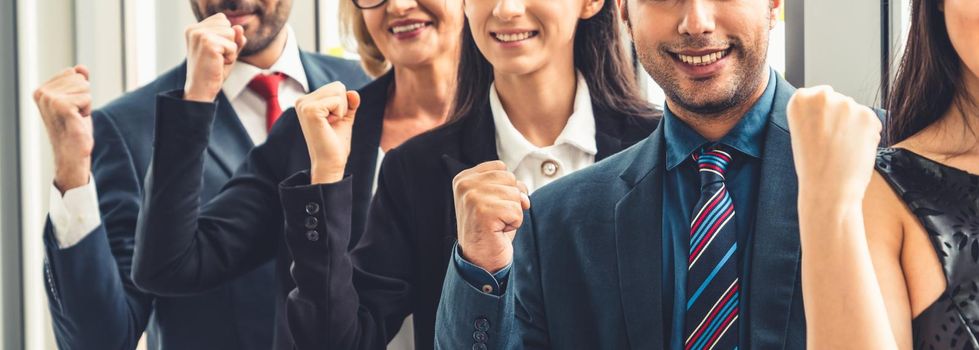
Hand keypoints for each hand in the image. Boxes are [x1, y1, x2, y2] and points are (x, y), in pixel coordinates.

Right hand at [33, 65, 93, 192]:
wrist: (72, 153)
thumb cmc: (74, 128)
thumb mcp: (77, 100)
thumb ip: (78, 82)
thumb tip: (81, 67)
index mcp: (41, 90)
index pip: (72, 73)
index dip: (79, 91)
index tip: (71, 108)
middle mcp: (42, 93)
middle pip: (79, 78)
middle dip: (84, 97)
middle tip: (75, 115)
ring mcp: (50, 99)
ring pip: (85, 87)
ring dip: (86, 104)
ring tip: (75, 118)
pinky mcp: (62, 106)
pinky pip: (87, 97)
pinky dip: (88, 110)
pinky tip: (77, 121)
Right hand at [183, 13, 245, 101]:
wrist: (201, 91)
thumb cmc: (213, 72)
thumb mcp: (226, 52)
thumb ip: (234, 39)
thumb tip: (239, 28)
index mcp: (194, 29)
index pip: (222, 19)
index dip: (225, 38)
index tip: (213, 52)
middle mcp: (194, 29)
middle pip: (228, 25)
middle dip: (229, 44)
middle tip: (215, 59)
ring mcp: (200, 35)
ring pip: (232, 33)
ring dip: (230, 51)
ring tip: (216, 61)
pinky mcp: (208, 43)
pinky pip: (233, 45)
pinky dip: (230, 57)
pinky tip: (218, 64)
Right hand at [296, 82, 360, 183]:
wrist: (330, 163)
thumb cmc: (335, 143)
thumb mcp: (344, 118)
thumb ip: (349, 103)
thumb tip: (353, 92)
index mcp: (306, 101)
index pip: (336, 87)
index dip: (343, 105)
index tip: (332, 122)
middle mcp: (301, 101)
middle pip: (338, 86)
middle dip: (343, 106)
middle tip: (332, 124)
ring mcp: (304, 105)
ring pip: (338, 90)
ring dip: (341, 110)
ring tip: (330, 125)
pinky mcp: (310, 110)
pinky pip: (338, 100)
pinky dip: (340, 114)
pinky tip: (329, 126)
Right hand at [453, 161, 530, 272]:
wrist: (481, 260)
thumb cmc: (490, 229)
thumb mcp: (495, 199)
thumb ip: (507, 185)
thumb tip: (524, 195)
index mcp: (463, 178)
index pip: (500, 167)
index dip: (506, 188)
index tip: (493, 206)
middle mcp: (465, 185)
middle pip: (509, 178)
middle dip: (510, 200)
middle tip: (495, 217)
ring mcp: (473, 198)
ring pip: (515, 194)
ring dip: (512, 213)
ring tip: (496, 224)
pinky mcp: (484, 212)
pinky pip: (517, 210)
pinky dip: (514, 224)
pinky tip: (498, 231)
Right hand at [787, 86, 881, 208]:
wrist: (828, 189)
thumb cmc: (813, 166)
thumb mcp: (801, 132)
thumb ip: (815, 114)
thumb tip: (837, 106)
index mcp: (800, 99)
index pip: (817, 97)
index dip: (821, 116)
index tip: (818, 131)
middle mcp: (823, 96)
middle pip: (838, 102)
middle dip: (839, 119)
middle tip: (830, 143)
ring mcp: (847, 104)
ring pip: (855, 112)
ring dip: (853, 127)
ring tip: (842, 149)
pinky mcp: (868, 115)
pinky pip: (871, 122)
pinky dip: (867, 135)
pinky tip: (854, 150)